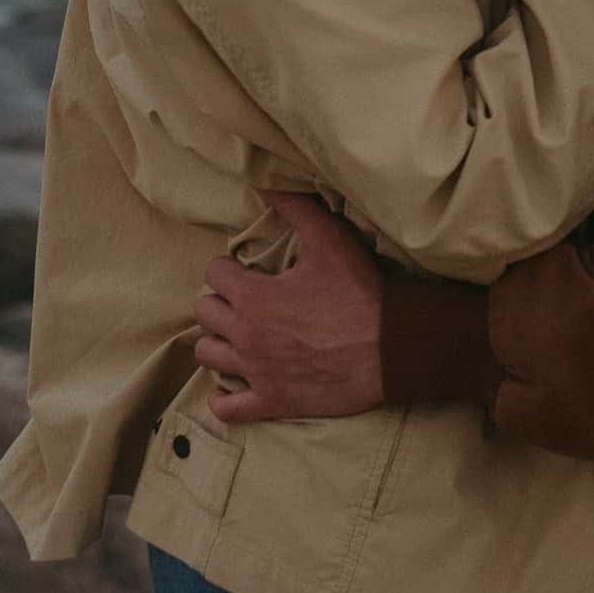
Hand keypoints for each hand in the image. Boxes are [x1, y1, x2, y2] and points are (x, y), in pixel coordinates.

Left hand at [194, 193, 383, 424]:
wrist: (389, 349)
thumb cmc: (359, 293)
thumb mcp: (330, 240)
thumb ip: (295, 208)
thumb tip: (265, 184)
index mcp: (254, 296)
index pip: (213, 274)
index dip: (229, 267)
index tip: (245, 270)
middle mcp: (245, 335)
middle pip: (204, 312)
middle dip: (220, 301)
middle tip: (243, 299)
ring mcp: (256, 372)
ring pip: (207, 355)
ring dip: (219, 341)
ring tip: (239, 334)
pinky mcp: (271, 402)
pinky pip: (227, 408)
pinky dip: (225, 396)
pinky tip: (236, 383)